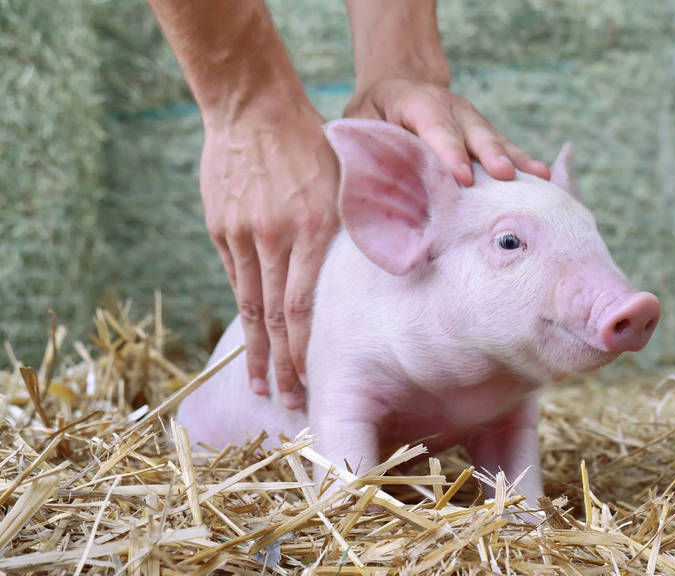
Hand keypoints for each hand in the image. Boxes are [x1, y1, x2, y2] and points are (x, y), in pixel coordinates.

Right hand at [200, 103, 339, 409]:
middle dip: (283, 365)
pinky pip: (235, 277)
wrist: (253, 108)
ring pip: (250, 304)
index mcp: (313, 228)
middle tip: (288, 403)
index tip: (311, 383)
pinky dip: (244, 312)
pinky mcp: (221, 229)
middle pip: (275, 317)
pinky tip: (250, 338)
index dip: (306, 350)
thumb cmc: (315, 144)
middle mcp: (275, 237)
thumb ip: (362, 226)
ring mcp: (242, 235)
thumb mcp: (347, 182)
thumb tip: (393, 268)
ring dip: (257, 351)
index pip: (305, 306)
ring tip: (263, 386)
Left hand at [344, 78, 549, 185]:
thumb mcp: (356, 123)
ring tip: (539, 177)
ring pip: (495, 139)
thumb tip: (358, 185)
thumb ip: (360, 149)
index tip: (461, 178)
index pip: (435, 127)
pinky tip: (543, 178)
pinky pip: (506, 147)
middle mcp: (451, 108)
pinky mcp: (484, 134)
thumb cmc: (373, 114)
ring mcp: (472, 120)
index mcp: (416, 103)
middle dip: (490, 155)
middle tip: (505, 176)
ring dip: (516, 159)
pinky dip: (524, 162)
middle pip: (474, 132)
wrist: (399, 85)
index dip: (449, 152)